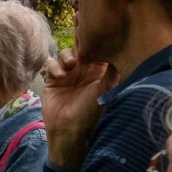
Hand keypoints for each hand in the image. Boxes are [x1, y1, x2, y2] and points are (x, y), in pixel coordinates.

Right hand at [41, 48, 115, 167]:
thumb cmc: (91, 112)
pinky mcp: (52, 79)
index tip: (96, 42)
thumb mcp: (105, 90)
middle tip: (82, 52)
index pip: (97, 52)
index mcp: (98, 72)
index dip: (96, 44)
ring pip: (65, 54)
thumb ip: (112, 71)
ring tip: (72, 64)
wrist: (68, 130)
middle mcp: (83, 71)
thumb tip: (120, 52)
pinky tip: (60, 75)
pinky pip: (51, 64)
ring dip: (67, 56)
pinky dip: (54, 66)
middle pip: (79, 49)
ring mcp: (67, 74)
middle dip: (79, 47)